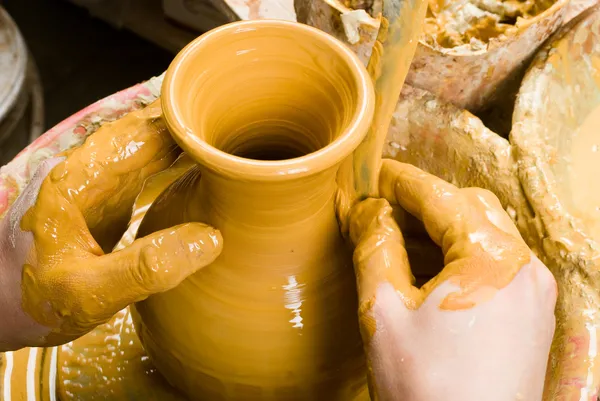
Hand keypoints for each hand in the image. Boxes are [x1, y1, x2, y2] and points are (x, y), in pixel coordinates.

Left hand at [0, 100, 221, 350]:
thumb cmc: (27, 301)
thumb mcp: (86, 294)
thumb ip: (145, 268)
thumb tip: (210, 239)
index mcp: (79, 179)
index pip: (141, 132)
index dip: (187, 124)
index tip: (229, 124)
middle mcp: (86, 171)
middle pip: (146, 130)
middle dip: (192, 126)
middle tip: (238, 131)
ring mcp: (94, 184)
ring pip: (145, 146)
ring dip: (184, 141)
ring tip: (225, 144)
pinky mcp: (102, 202)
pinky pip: (143, 169)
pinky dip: (174, 162)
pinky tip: (195, 170)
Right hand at [349, 159, 556, 400]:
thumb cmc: (426, 389)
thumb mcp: (385, 311)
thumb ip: (374, 248)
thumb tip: (366, 210)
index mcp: (492, 259)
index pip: (440, 197)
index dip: (400, 181)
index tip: (372, 173)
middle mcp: (524, 268)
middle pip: (470, 208)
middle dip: (423, 201)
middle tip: (380, 206)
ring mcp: (533, 293)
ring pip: (484, 235)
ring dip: (440, 228)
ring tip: (397, 237)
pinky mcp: (530, 316)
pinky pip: (494, 265)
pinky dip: (459, 255)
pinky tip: (427, 270)